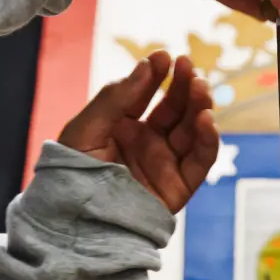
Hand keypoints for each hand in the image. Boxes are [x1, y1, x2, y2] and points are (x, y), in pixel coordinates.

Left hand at [58, 52, 219, 212]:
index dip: (157, 75)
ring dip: (199, 107)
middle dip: (184, 86)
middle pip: (174, 109)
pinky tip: (207, 120)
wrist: (75, 223)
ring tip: (200, 88)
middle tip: (188, 67)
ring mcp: (164, 164)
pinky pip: (200, 161)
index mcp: (121, 128)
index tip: (165, 56)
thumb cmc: (71, 176)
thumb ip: (117, 97)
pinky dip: (209, 140)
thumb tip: (147, 63)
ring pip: (191, 131)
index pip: (145, 95)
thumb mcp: (86, 128)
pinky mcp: (178, 187)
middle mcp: (146, 144)